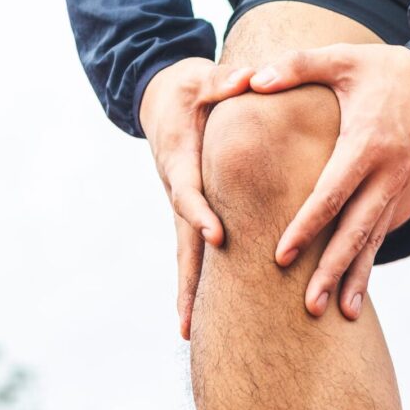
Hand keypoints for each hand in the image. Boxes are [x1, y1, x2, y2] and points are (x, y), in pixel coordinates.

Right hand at [139, 58, 252, 338]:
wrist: (161, 99)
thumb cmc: (190, 87)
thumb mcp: (204, 77)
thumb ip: (225, 81)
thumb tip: (247, 78)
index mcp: (179, 157)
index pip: (189, 192)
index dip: (201, 214)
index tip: (218, 237)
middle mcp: (176, 189)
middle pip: (183, 241)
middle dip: (188, 281)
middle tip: (191, 318)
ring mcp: (180, 208)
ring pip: (185, 255)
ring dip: (187, 294)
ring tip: (190, 332)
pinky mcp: (189, 217)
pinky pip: (192, 255)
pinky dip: (194, 285)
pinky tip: (198, 318)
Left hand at [249, 43, 409, 318]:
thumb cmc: (383, 69)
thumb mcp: (341, 59)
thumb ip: (294, 66)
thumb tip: (250, 80)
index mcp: (365, 144)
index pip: (331, 194)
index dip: (307, 226)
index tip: (282, 255)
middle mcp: (385, 175)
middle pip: (355, 231)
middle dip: (332, 270)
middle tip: (309, 305)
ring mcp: (395, 190)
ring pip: (371, 243)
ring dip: (354, 280)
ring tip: (339, 315)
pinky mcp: (398, 198)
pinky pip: (379, 238)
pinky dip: (366, 269)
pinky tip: (353, 299)